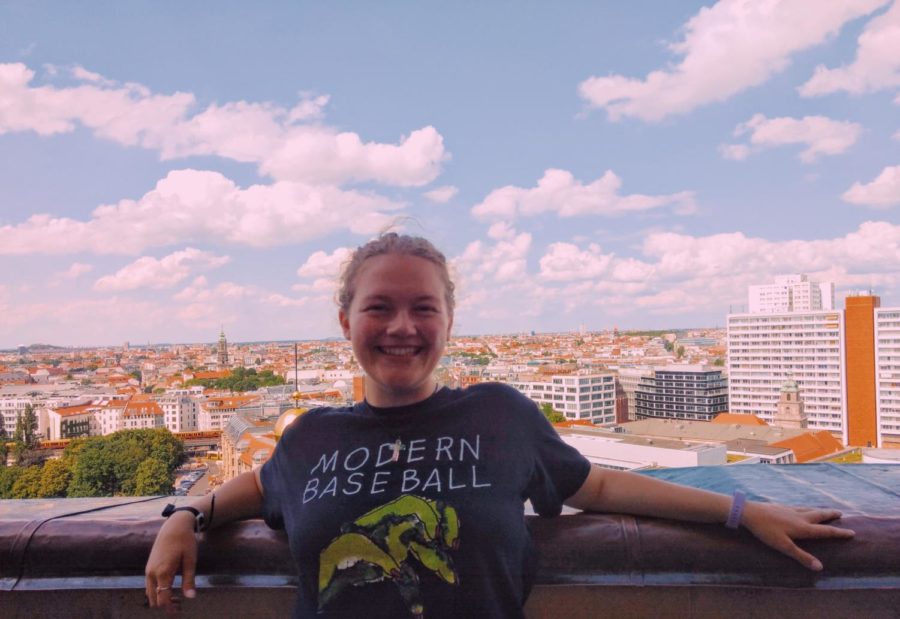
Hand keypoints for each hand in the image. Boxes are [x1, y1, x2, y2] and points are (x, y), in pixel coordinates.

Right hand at [145, 511, 197, 612]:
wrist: (174, 526)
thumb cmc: (185, 542)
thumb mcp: (190, 561)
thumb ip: (189, 580)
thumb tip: (190, 598)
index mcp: (162, 572)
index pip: (162, 599)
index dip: (170, 608)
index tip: (180, 610)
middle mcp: (152, 573)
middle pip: (154, 599)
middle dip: (165, 605)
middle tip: (179, 604)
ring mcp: (148, 570)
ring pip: (149, 593)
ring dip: (160, 598)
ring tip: (176, 598)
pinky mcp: (149, 567)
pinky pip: (149, 585)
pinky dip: (157, 591)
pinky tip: (169, 588)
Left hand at [740, 501, 854, 570]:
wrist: (749, 512)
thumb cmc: (766, 531)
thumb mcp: (784, 546)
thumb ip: (802, 556)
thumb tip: (820, 567)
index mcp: (803, 528)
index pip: (825, 531)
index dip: (839, 533)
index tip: (852, 532)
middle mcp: (799, 517)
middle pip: (819, 515)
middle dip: (830, 515)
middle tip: (841, 514)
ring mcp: (789, 510)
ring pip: (809, 509)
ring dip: (819, 510)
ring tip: (825, 510)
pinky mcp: (780, 506)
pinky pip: (799, 507)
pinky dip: (806, 508)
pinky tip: (800, 508)